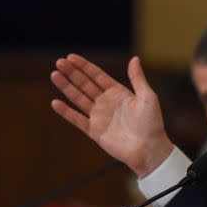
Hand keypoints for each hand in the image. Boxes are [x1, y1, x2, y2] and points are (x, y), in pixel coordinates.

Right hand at [50, 54, 173, 176]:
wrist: (149, 149)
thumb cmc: (152, 123)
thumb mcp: (147, 97)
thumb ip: (138, 78)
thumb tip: (135, 58)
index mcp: (119, 93)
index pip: (98, 76)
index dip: (84, 67)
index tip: (71, 57)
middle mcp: (107, 103)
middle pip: (85, 85)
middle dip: (72, 73)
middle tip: (59, 62)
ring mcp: (100, 117)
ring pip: (78, 99)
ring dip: (66, 87)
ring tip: (54, 75)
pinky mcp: (95, 131)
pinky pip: (77, 119)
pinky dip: (66, 112)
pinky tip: (55, 103)